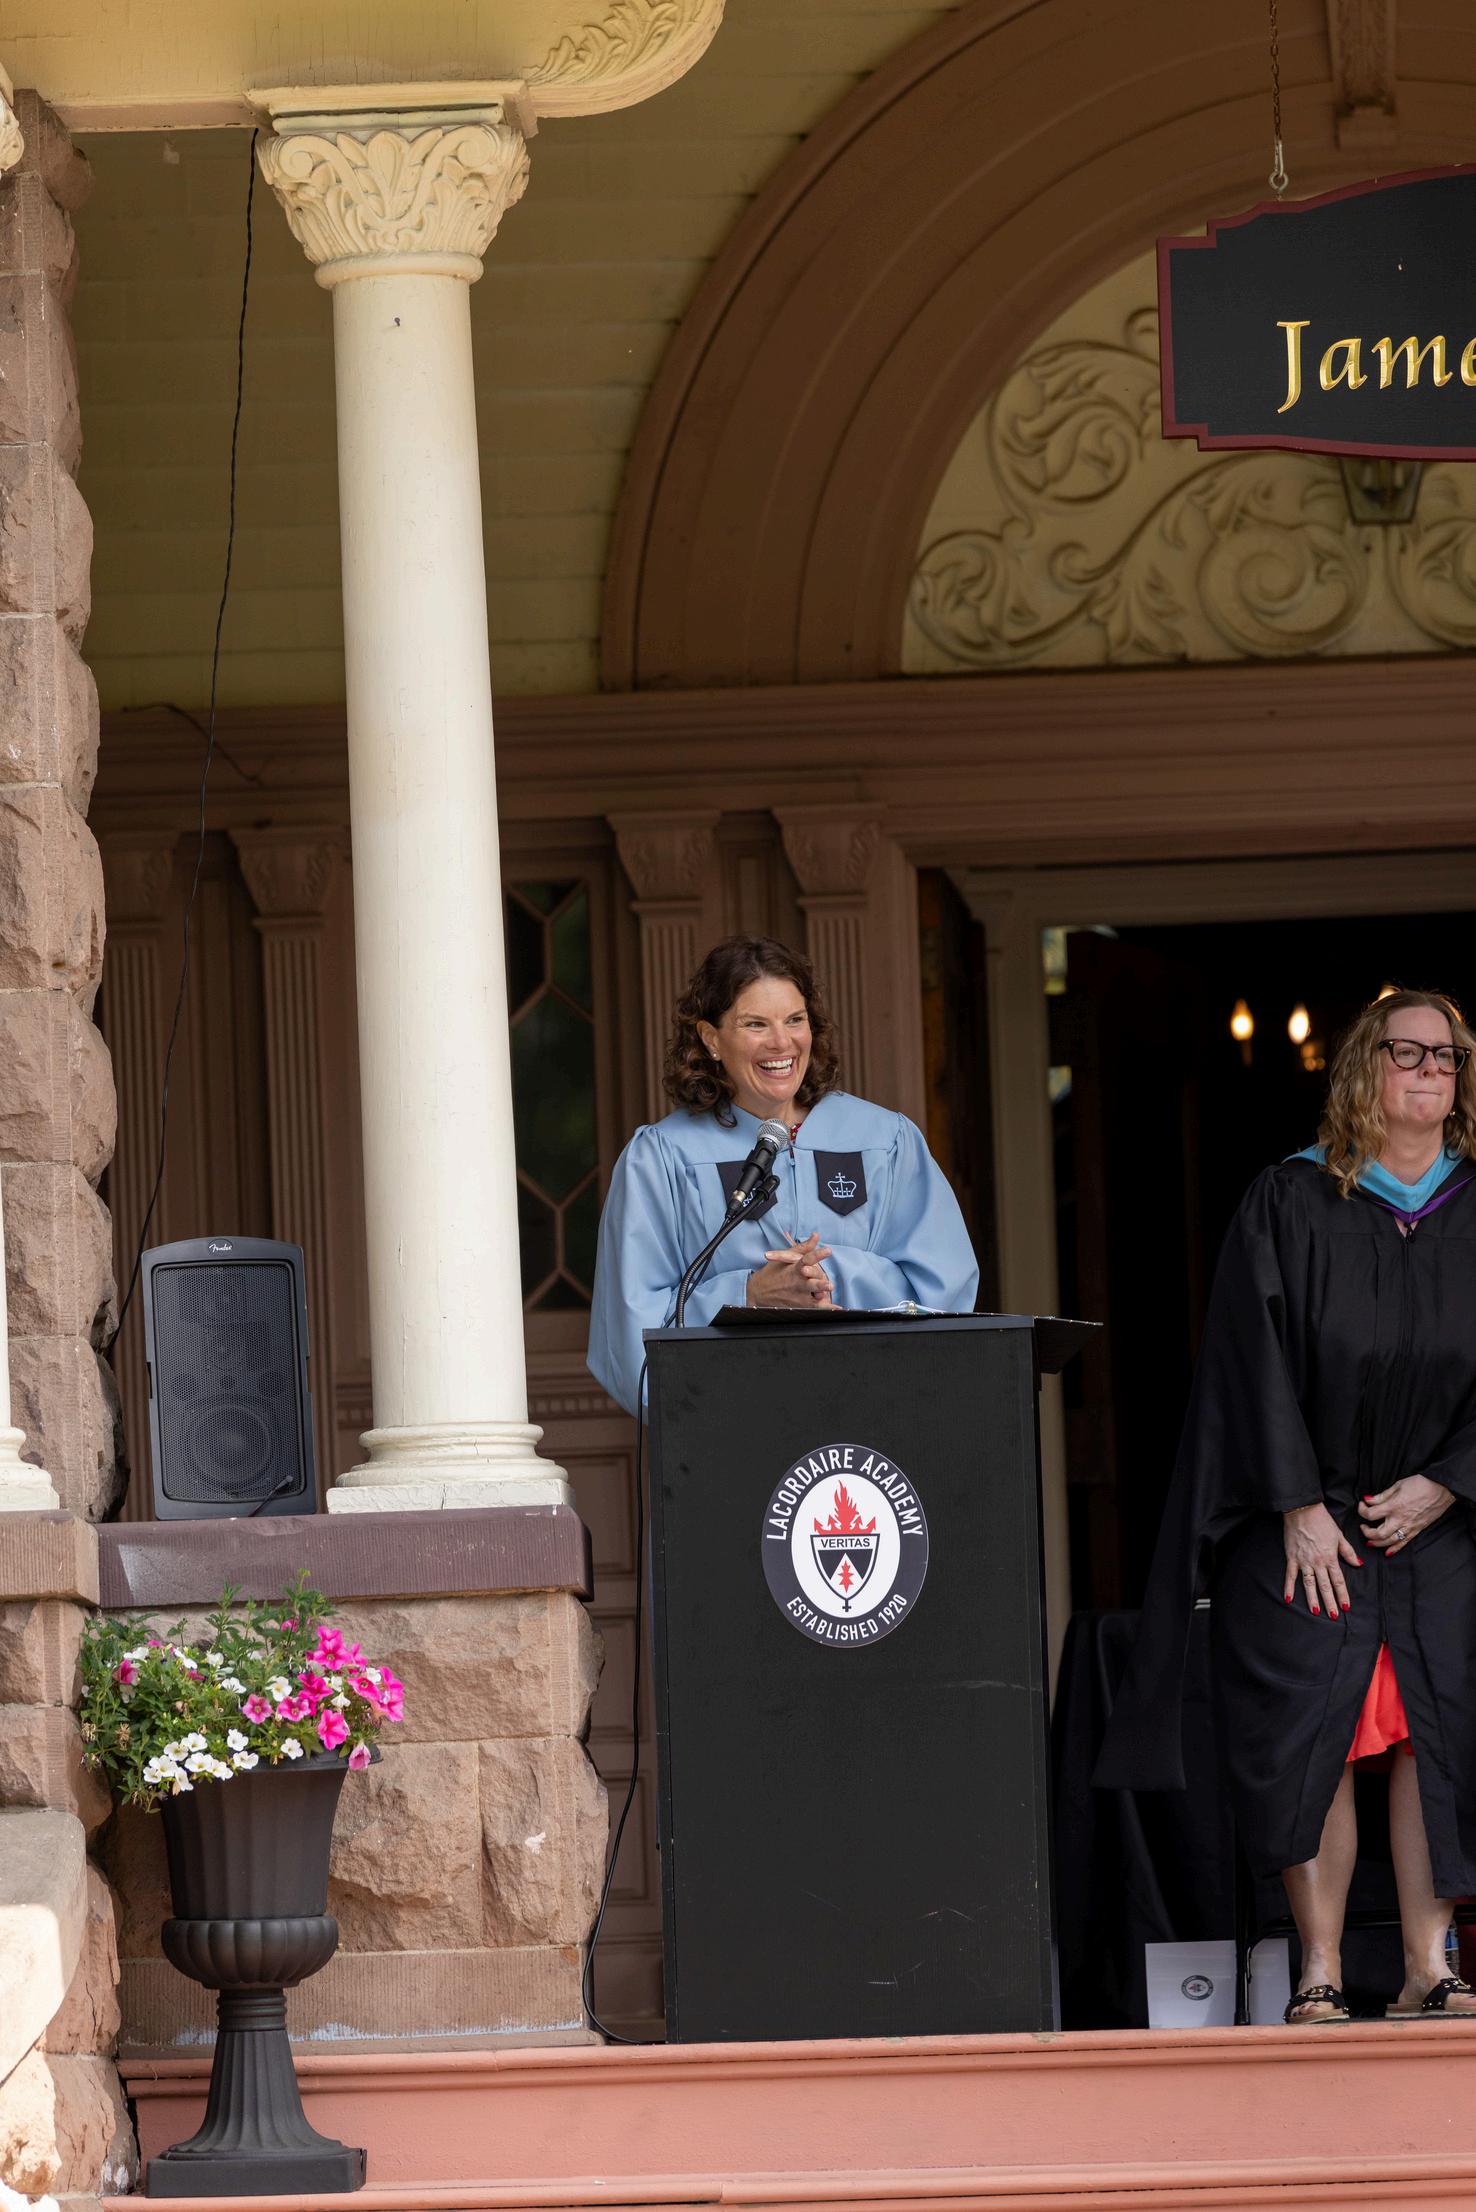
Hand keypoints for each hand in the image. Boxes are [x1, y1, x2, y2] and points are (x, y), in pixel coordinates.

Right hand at [746, 1232, 833, 1308]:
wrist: (757, 1293)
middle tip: (828, 1284)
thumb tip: (816, 1235)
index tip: (828, 1250)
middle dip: (818, 1284)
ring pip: (812, 1297)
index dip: (817, 1255)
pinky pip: (814, 1308)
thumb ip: (804, 1248)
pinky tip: (836, 1309)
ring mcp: (798, 1295)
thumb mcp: (785, 1258)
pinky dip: (825, 1309)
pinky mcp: (799, 1305)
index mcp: (794, 1269)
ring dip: (821, 1296)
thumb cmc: (773, 1273)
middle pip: (809, 1282)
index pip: (807, 1259)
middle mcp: (796, 1282)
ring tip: (829, 1295)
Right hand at [1282, 1502, 1361, 1617]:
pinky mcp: (1292, 1557)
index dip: (1343, 1594)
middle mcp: (1318, 1562)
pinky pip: (1290, 1575)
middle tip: (1334, 1616)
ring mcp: (1304, 1561)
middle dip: (1330, 1602)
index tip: (1346, 1606)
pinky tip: (1288, 1598)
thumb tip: (1358, 1564)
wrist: (1302, 1510)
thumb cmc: (1322, 1521)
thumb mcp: (1339, 1535)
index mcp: (1330, 1557)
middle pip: (1325, 1586)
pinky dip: (1288, 1587)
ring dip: (1313, 1599)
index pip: (1338, 1580)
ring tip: (1316, 1612)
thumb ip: (1347, 1552)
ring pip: (1309, 1584)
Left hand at [1359, 1474, 1453, 1556]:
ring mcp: (1409, 1527)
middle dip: (1367, 1532)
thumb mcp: (1397, 1486)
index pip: (1371, 1514)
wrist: (1441, 1489)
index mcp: (1394, 1506)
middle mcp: (1400, 1519)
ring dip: (1377, 1543)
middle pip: (1378, 1533)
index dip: (1362, 1510)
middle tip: (1363, 1527)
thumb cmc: (1420, 1484)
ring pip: (1389, 1541)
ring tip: (1370, 1540)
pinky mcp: (1417, 1530)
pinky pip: (1404, 1543)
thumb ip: (1382, 1496)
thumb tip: (1368, 1500)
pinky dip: (1394, 1549)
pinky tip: (1387, 1552)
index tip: (1362, 1505)